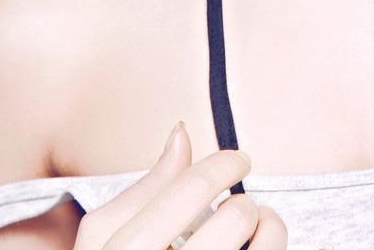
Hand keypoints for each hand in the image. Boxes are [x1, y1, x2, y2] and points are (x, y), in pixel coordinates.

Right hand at [72, 121, 286, 249]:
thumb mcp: (105, 238)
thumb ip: (144, 188)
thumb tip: (181, 134)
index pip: (191, 190)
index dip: (224, 164)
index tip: (239, 160)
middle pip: (235, 219)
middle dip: (243, 205)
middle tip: (236, 212)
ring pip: (265, 248)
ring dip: (268, 230)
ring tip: (254, 233)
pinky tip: (259, 249)